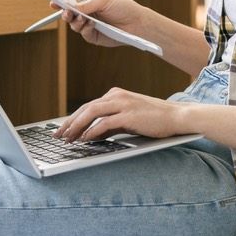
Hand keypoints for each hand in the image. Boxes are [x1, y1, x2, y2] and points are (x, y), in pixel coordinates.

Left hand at [52, 87, 184, 142]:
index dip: (73, 118)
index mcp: (115, 95)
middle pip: (85, 108)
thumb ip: (110, 125)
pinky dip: (92, 131)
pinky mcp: (129, 114)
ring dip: (77, 126)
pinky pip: (105, 122)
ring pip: (91, 113)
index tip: (62, 130)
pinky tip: (85, 139)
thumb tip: (92, 135)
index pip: (88, 106)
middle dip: (69, 122)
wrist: (177, 117)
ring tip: (68, 138)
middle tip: (57, 135)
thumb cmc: (154, 120)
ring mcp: (122, 104)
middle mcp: (116, 96)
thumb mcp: (128, 120)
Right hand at [55, 0, 145, 48]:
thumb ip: (86, 4)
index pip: (72, 2)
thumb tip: (71, 7)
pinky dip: (85, 29)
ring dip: (76, 22)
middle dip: (66, 14)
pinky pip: (84, 34)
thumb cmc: (123, 8)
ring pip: (75, 26)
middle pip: (70, 14)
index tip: (53, 2)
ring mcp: (90, 26)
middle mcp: (88, 14)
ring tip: (84, 19)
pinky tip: (92, 25)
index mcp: (89, 2)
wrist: (137, 24)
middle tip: (66, 13)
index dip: (62, 2)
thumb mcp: (104, 1)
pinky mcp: (95, 37)